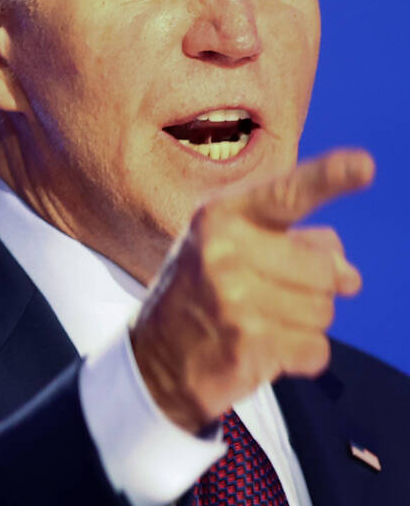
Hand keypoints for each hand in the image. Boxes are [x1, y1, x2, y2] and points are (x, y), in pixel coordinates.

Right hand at [129, 148, 374, 432]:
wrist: (155, 357)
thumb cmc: (203, 292)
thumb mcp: (235, 249)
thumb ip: (297, 245)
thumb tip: (349, 277)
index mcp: (221, 216)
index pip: (286, 194)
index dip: (330, 178)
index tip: (366, 165)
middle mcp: (223, 251)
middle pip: (323, 269)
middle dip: (314, 289)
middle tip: (270, 297)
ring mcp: (233, 298)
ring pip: (323, 312)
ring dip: (304, 324)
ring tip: (258, 322)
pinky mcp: (246, 344)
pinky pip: (316, 350)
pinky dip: (300, 356)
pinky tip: (263, 350)